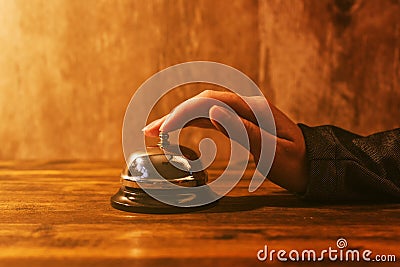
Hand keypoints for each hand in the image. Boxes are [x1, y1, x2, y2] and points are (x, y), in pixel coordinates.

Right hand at [143, 90, 308, 193]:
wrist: (315, 165)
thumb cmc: (297, 164)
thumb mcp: (274, 153)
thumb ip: (244, 131)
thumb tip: (212, 111)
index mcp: (254, 109)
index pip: (209, 103)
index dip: (183, 115)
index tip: (162, 130)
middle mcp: (246, 105)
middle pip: (203, 103)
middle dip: (174, 115)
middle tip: (149, 131)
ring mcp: (243, 112)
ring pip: (205, 110)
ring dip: (180, 118)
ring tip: (156, 131)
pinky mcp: (241, 121)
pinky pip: (212, 118)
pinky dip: (193, 124)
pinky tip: (179, 129)